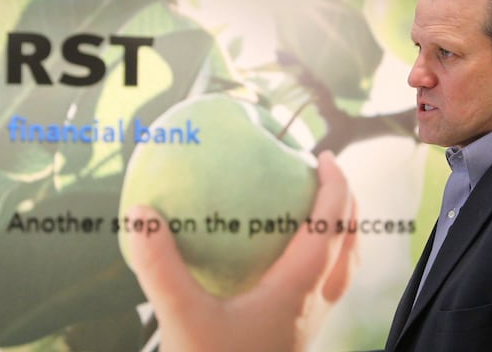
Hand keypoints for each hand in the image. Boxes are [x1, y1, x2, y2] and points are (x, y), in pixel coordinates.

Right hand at [126, 150, 357, 351]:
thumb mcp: (181, 319)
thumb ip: (160, 266)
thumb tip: (141, 211)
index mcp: (297, 290)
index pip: (330, 227)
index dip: (335, 189)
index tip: (326, 157)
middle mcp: (314, 303)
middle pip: (350, 244)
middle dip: (347, 204)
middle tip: (330, 175)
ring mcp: (311, 322)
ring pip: (345, 268)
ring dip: (344, 232)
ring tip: (326, 211)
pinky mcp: (300, 334)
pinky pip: (327, 287)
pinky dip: (326, 260)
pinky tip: (294, 260)